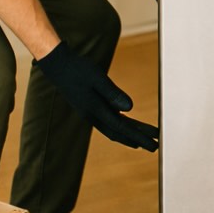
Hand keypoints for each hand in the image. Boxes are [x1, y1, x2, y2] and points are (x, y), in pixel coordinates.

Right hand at [35, 42, 158, 150]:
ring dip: (130, 134)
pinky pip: (109, 121)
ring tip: (145, 139)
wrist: (58, 66)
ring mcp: (91, 112)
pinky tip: (128, 125)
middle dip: (138, 139)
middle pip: (119, 132)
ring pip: (114, 128)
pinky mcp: (91, 107)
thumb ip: (113, 94)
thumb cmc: (78, 69)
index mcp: (95, 110)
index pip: (122, 127)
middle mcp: (93, 115)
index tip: (153, 142)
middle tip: (155, 146)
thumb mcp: (98, 78)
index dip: (139, 135)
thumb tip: (130, 108)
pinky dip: (121, 126)